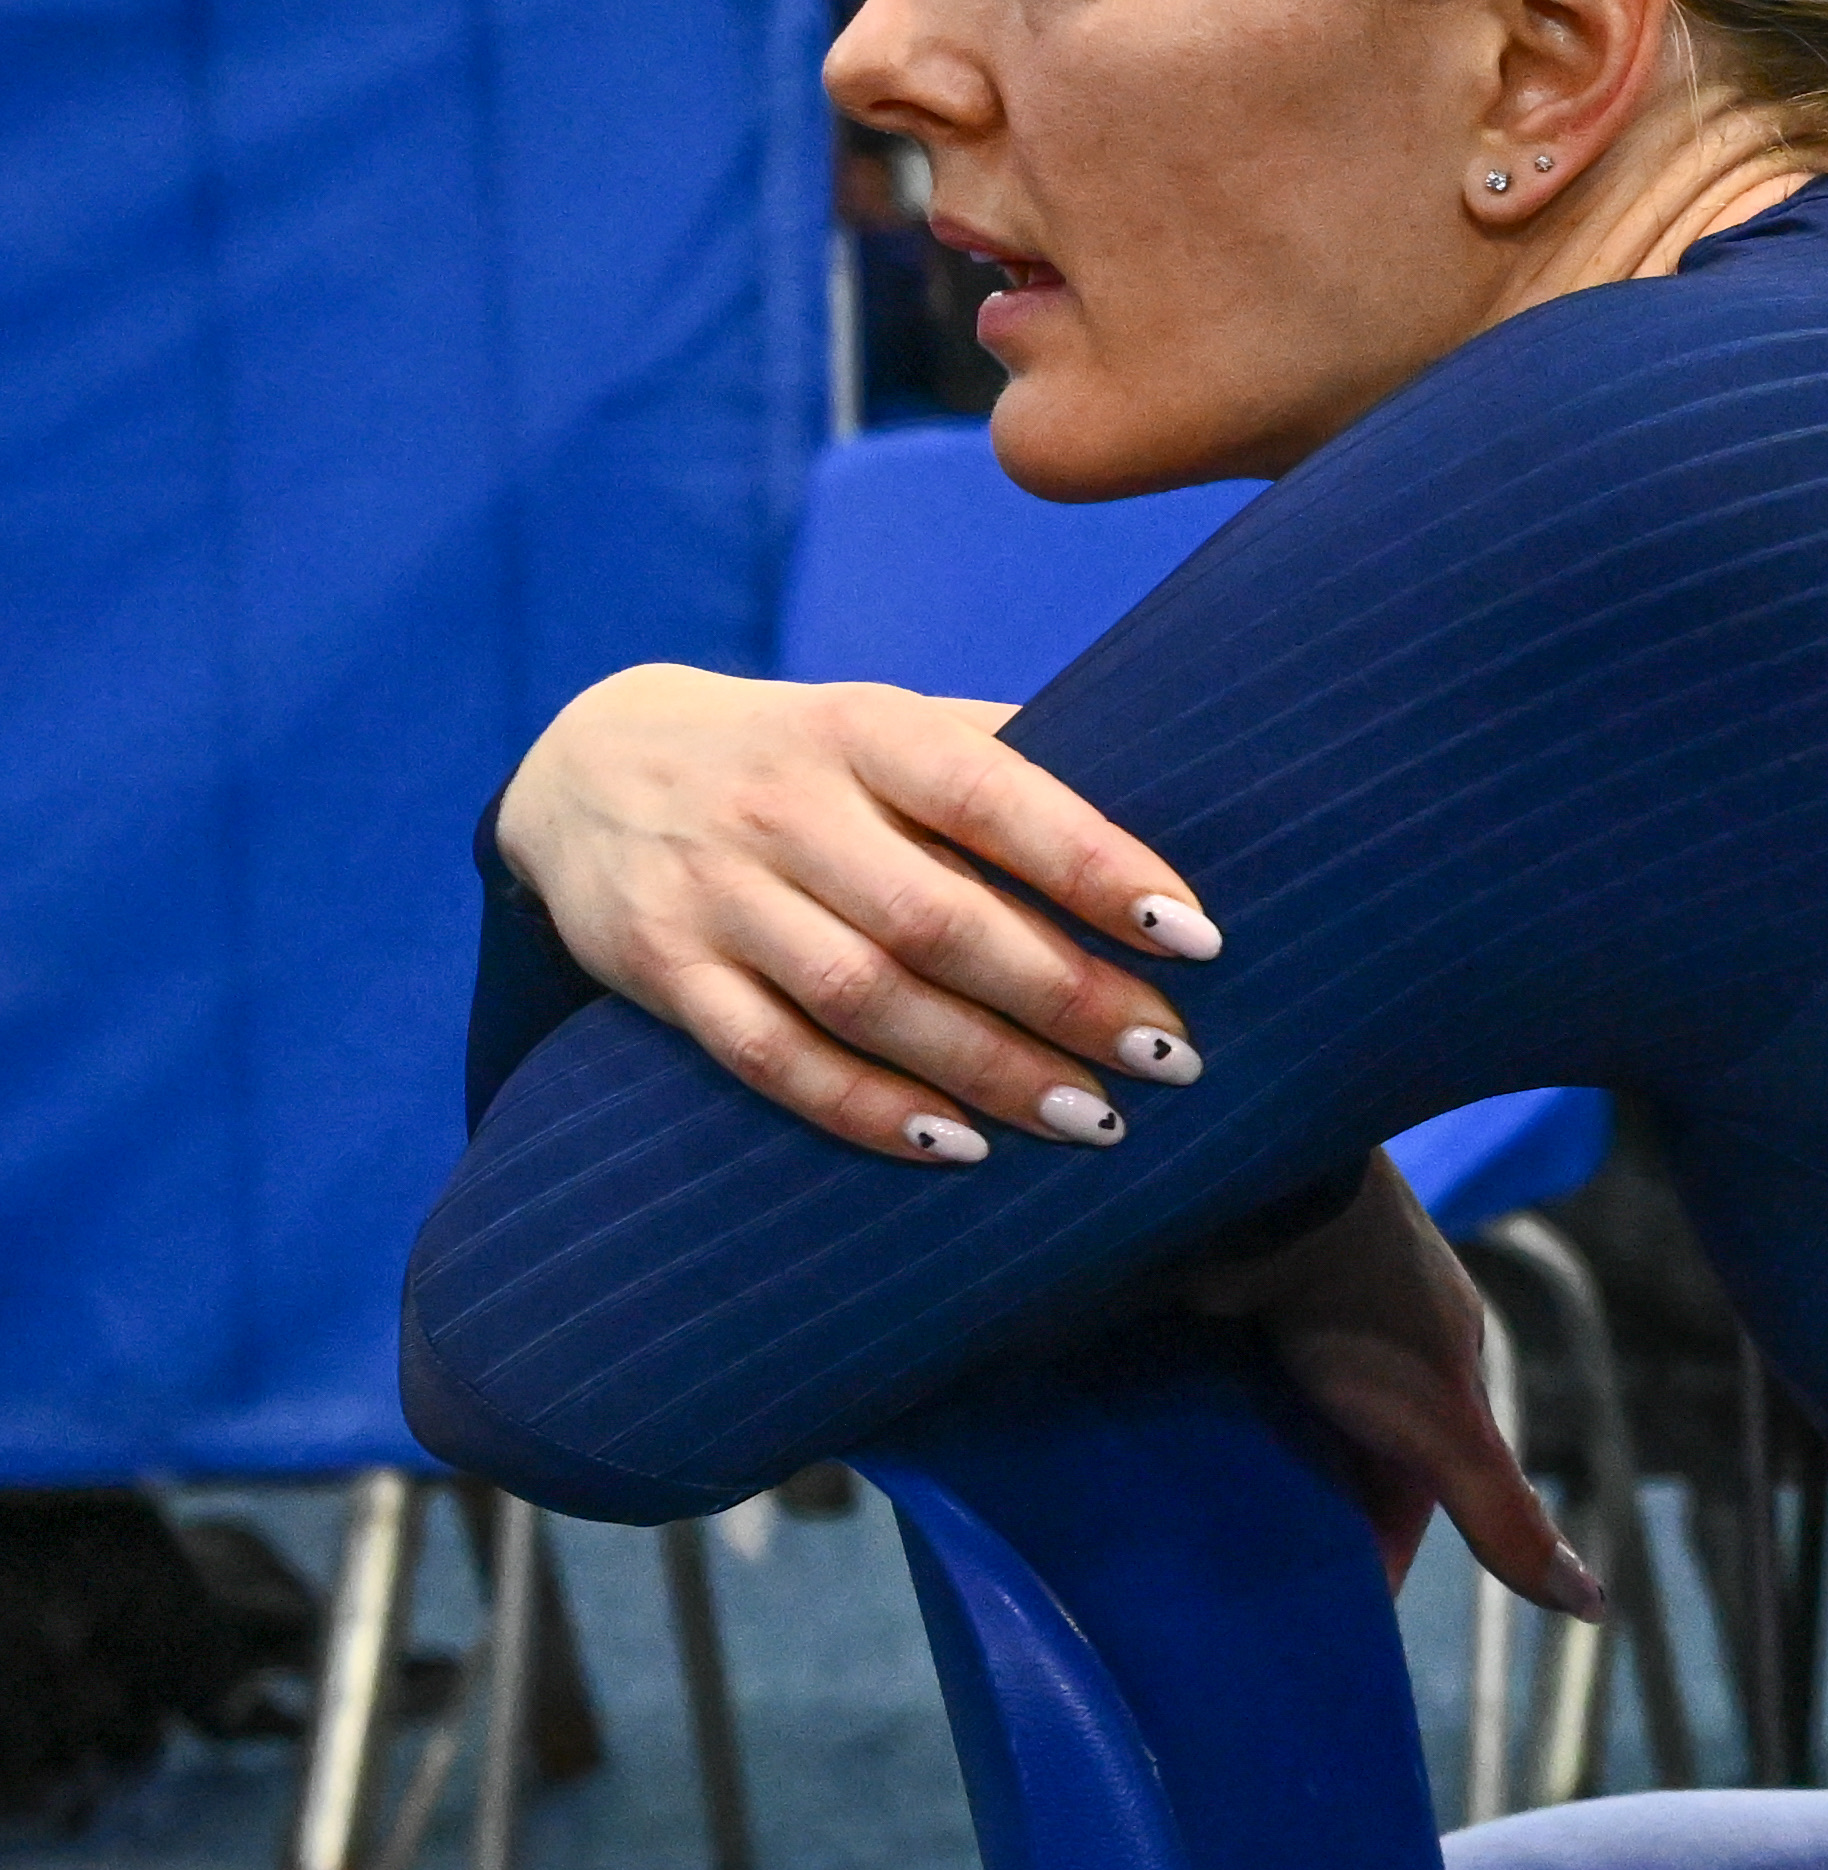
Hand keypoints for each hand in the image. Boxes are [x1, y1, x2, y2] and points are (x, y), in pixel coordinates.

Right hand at [490, 662, 1219, 1165]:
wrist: (590, 765)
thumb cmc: (802, 756)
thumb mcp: (886, 723)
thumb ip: (1000, 756)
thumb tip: (1166, 787)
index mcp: (862, 730)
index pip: (992, 797)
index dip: (1097, 868)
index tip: (1197, 938)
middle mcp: (783, 808)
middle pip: (936, 919)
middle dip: (1065, 996)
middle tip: (1171, 1055)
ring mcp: (716, 893)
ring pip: (862, 996)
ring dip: (987, 1069)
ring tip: (1095, 1118)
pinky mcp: (664, 971)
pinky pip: (771, 1056)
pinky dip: (867, 1109)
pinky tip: (962, 1146)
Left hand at [1176, 1154, 1600, 1614]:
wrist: (1260, 1181)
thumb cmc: (1363, 1304)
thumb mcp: (1444, 1426)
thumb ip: (1504, 1516)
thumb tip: (1593, 1606)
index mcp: (1438, 1370)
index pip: (1417, 1489)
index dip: (1382, 1555)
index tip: (1333, 1621)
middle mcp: (1366, 1344)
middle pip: (1343, 1458)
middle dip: (1310, 1517)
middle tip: (1250, 1587)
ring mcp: (1290, 1319)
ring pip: (1275, 1423)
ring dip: (1246, 1472)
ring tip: (1194, 1537)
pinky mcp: (1220, 1303)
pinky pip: (1210, 1385)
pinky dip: (1196, 1424)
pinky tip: (1160, 1458)